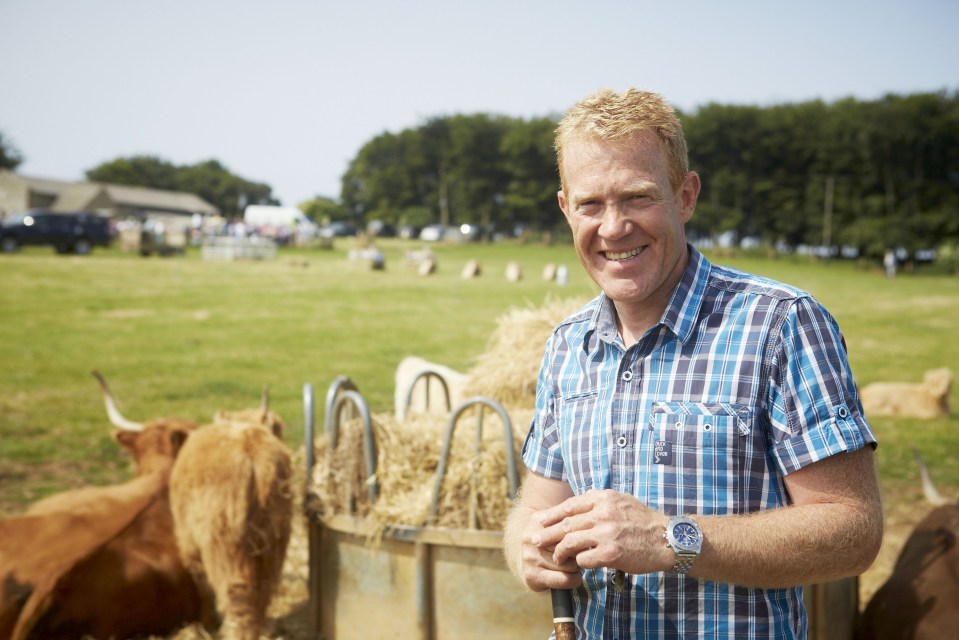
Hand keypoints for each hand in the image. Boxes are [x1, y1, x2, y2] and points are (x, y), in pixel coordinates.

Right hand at [519, 512, 582, 590]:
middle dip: (580, 551)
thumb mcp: (555, 524)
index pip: (569, 527)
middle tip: (583, 554)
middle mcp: (532, 538)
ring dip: (578, 567)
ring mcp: (530, 557)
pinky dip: (574, 580)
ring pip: (568, 564)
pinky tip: (576, 578)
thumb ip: (570, 518)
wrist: (524, 559)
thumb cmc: (548, 540)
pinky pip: (562, 579)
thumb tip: (590, 521)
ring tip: (576, 565)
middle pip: (569, 545)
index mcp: (538, 521)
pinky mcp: (532, 575)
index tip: (589, 539)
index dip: (582, 534)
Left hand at [532, 489, 670, 574]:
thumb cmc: (642, 521)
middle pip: (565, 524)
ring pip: (570, 541)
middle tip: (533, 540)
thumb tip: (575, 506)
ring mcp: (606, 533)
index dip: (551, 515)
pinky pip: (584, 559)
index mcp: (603, 498)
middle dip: (547, 533)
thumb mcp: (620, 501)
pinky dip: (578, 563)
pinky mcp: (611, 553)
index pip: (569, 506)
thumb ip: (598, 502)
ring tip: (556, 557)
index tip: (539, 521)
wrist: (666, 539)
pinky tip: (577, 566)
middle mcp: (603, 513)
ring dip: (560, 551)